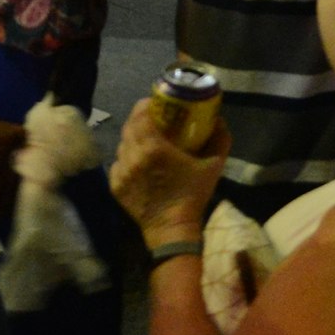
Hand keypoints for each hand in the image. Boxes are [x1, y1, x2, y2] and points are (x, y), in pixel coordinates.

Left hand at [108, 99, 226, 247]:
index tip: (156, 104)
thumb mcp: (213, 166)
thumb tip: (219, 119)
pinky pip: (117, 163)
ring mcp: (121, 171)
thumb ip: (219, 139)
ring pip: (122, 145)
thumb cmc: (193, 196)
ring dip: (133, 139)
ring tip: (146, 142)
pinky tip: (138, 163)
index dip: (146, 105)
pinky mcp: (115, 185)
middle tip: (153, 121)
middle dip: (139, 119)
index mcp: (153, 148)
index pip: (140, 114)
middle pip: (129, 126)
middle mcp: (132, 156)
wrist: (172, 230)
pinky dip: (127, 159)